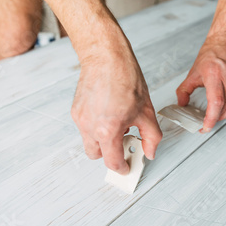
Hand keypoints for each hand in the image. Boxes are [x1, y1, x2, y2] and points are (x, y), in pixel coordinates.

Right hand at [71, 39, 161, 174]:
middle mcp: (90, 127)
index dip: (121, 167)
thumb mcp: (146, 111)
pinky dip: (96, 127)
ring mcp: (80, 119)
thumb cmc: (125, 78)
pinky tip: (108, 112)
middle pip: (96, 156)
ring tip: (117, 123)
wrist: (106, 57)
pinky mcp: (75, 110)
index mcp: (107, 130)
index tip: (126, 166)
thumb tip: (150, 151)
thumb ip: (151, 136)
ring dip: (102, 140)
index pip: (112, 161)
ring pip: (89, 141)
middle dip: (110, 154)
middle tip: (124, 142)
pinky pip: (85, 127)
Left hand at [176, 33, 225, 132]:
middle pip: (225, 107)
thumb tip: (181, 104)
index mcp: (214, 75)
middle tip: (204, 125)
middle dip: (214, 120)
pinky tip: (220, 109)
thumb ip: (184, 90)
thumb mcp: (193, 72)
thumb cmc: (211, 53)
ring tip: (212, 118)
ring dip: (223, 116)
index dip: (211, 118)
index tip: (204, 126)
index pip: (216, 102)